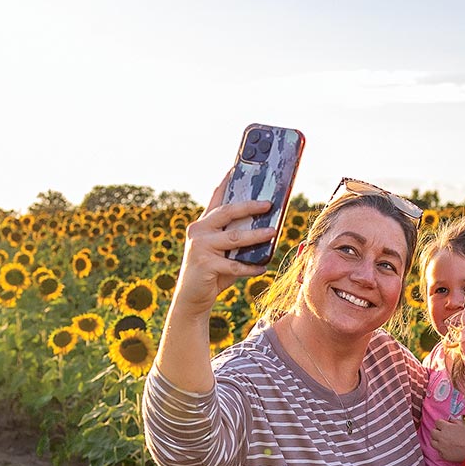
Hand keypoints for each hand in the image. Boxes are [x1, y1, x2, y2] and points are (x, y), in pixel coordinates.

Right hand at [173, 172, 277, 316]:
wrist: (191, 299)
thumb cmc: (212, 273)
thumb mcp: (223, 252)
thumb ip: (237, 239)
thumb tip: (267, 228)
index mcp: (203, 224)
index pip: (216, 197)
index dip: (227, 180)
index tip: (238, 166)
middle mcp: (198, 231)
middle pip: (227, 212)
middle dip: (249, 206)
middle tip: (268, 204)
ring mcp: (200, 248)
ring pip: (234, 237)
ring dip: (256, 235)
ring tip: (273, 231)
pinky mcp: (205, 266)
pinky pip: (235, 265)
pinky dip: (251, 267)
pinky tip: (263, 267)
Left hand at [430, 417, 464, 462]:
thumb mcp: (464, 425)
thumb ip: (455, 422)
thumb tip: (450, 421)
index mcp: (446, 428)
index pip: (437, 422)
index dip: (441, 424)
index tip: (444, 426)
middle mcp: (441, 437)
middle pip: (432, 432)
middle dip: (437, 432)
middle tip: (443, 433)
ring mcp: (441, 447)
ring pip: (432, 442)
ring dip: (437, 441)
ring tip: (444, 442)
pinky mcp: (443, 455)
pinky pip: (438, 451)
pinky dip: (442, 450)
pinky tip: (448, 449)